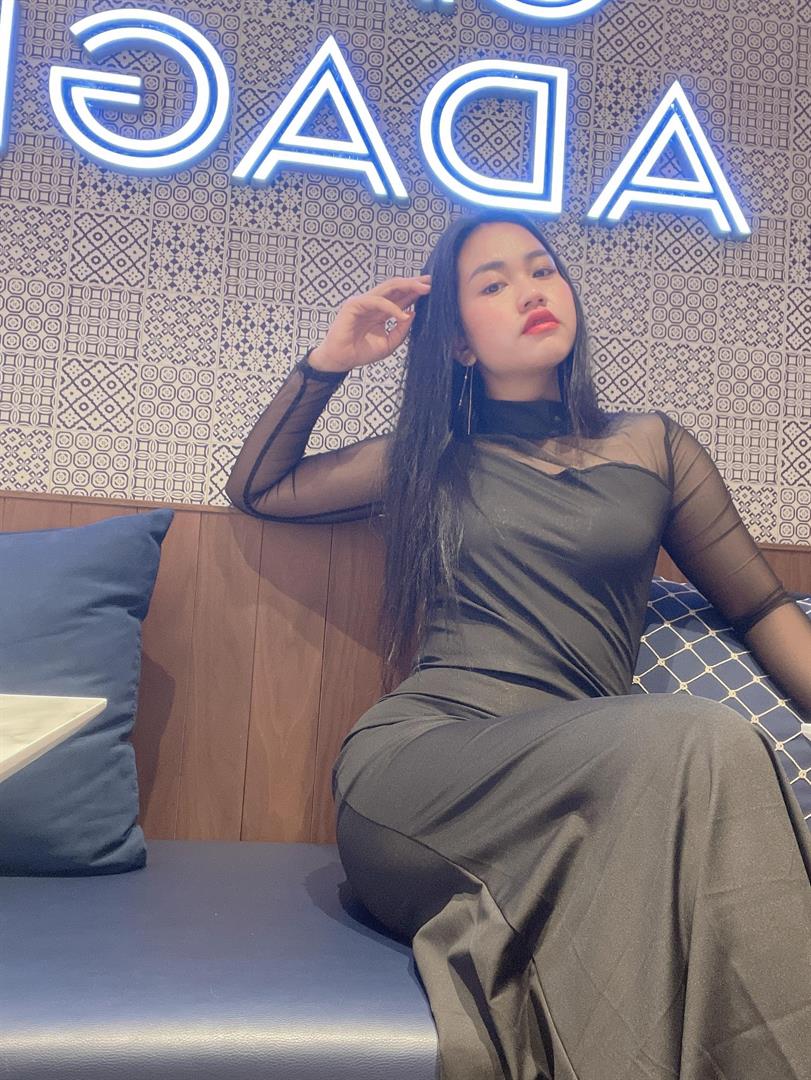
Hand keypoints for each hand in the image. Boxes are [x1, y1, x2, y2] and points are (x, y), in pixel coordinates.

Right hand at [308, 275, 431, 372]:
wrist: (341, 361)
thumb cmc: (362, 352)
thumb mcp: (389, 343)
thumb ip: (401, 330)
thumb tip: (412, 313)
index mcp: (381, 311)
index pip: (400, 296)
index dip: (415, 292)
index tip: (431, 288)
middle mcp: (373, 303)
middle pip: (396, 287)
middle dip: (413, 284)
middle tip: (430, 282)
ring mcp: (363, 302)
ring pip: (388, 288)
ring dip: (406, 286)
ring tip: (423, 289)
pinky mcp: (354, 305)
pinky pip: (377, 302)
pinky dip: (391, 307)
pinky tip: (403, 314)